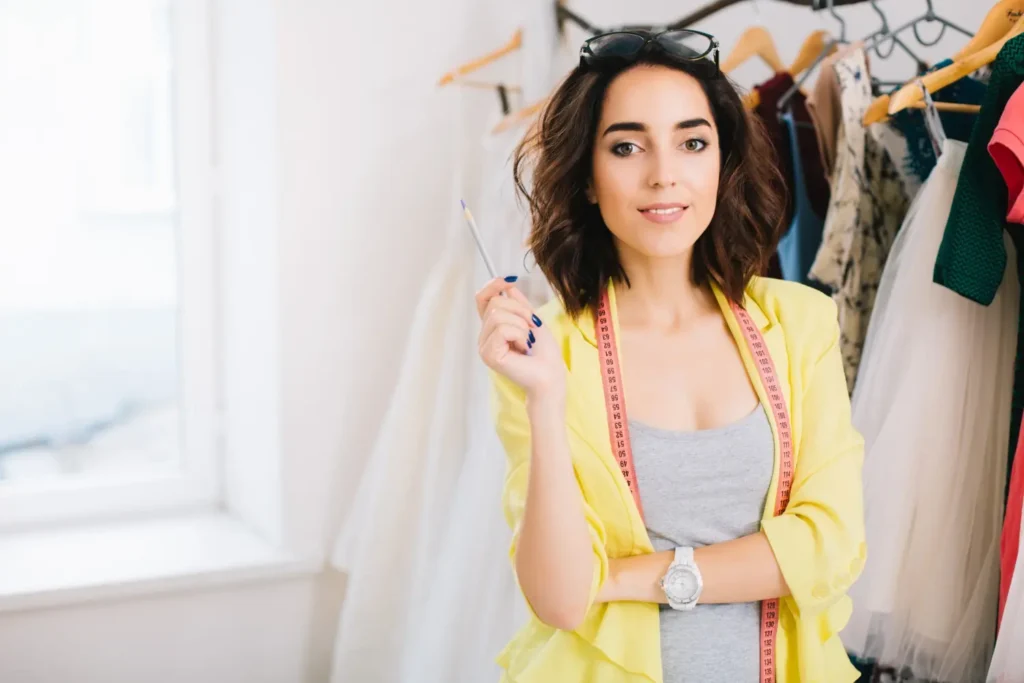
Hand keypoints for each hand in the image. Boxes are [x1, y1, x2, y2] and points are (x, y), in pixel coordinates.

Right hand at [476, 277, 565, 399]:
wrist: (550, 375)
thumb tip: (508, 285)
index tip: (508, 281)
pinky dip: (519, 335)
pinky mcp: (488, 354)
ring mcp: (484, 346)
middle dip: (520, 311)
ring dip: (521, 325)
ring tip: (527, 341)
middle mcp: (484, 336)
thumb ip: (518, 303)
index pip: (482, 299)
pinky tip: (523, 348)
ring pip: (497, 315)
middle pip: (495, 303)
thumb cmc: (544, 352)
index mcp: (493, 327)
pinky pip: (503, 329)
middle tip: (531, 329)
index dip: (492, 286)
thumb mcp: (532, 319)